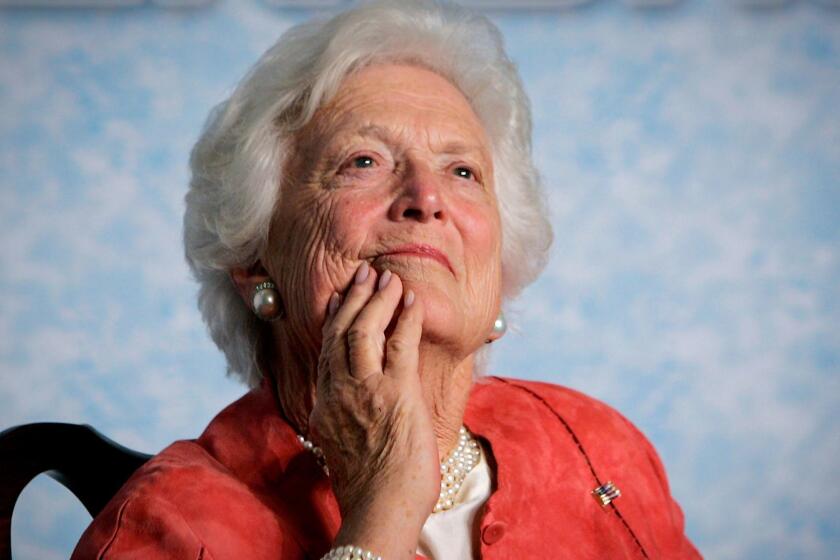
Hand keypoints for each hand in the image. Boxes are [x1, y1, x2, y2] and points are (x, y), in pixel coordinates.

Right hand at [309, 262, 439, 555]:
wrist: (381, 511)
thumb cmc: (369, 489)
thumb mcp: (341, 448)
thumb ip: (340, 420)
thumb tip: (346, 411)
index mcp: (324, 404)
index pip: (326, 350)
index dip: (335, 318)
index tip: (343, 296)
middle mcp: (338, 392)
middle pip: (339, 332)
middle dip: (354, 298)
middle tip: (367, 275)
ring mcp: (364, 391)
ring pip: (362, 331)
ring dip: (377, 300)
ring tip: (389, 279)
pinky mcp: (395, 394)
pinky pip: (399, 344)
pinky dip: (406, 318)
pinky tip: (413, 301)